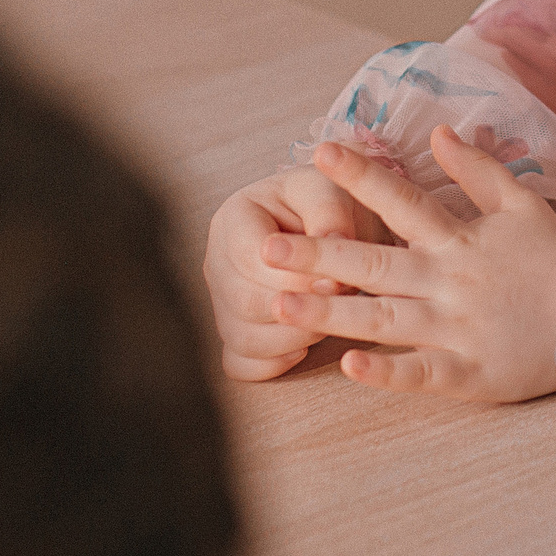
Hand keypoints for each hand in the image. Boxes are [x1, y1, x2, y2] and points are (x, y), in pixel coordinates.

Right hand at [203, 160, 393, 381]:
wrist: (328, 225)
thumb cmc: (327, 204)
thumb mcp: (332, 191)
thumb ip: (330, 212)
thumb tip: (330, 241)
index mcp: (235, 217)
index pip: (251, 258)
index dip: (295, 276)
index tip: (334, 279)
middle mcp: (218, 260)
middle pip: (244, 302)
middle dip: (298, 309)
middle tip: (337, 302)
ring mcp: (221, 300)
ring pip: (241, 338)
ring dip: (292, 337)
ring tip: (328, 320)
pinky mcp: (234, 331)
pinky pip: (240, 364)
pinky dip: (273, 363)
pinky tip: (304, 346)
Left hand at [263, 126, 555, 402]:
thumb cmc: (555, 262)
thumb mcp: (522, 204)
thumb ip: (478, 170)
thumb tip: (440, 131)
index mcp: (460, 239)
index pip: (402, 200)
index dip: (361, 176)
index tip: (318, 152)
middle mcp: (450, 280)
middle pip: (375, 263)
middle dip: (318, 253)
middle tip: (263, 246)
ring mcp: (457, 328)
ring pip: (384, 319)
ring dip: (333, 311)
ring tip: (280, 304)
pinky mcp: (468, 372)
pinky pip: (420, 373)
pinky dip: (385, 372)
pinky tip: (347, 367)